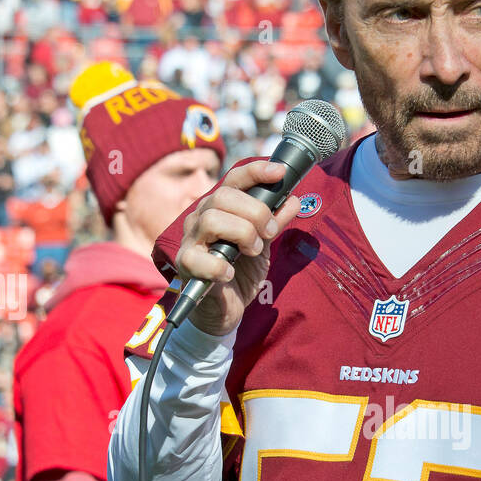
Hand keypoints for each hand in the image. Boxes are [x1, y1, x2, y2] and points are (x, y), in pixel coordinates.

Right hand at [177, 158, 303, 337]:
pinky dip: (220, 266)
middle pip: (223, 196)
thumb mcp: (262, 244)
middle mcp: (200, 218)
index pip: (234, 179)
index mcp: (219, 208)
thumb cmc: (240, 272)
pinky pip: (199, 258)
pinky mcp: (186, 265)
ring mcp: (191, 241)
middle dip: (255, 212)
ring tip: (252, 252)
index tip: (280, 172)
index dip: (256, 172)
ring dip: (242, 234)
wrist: (225, 309)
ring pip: (211, 220)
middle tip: (270, 233)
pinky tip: (231, 273)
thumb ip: (275, 222)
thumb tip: (293, 200)